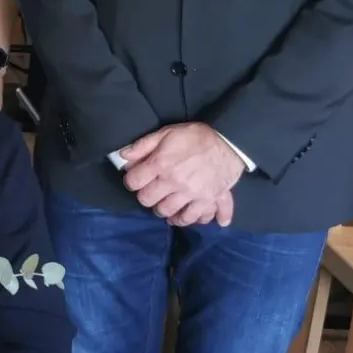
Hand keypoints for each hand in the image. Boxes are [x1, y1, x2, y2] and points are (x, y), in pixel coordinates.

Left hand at [120, 122, 245, 221]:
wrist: (230, 142)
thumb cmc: (195, 136)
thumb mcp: (166, 133)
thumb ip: (143, 145)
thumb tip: (123, 155)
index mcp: (161, 165)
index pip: (134, 183)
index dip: (132, 181)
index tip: (137, 178)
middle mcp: (175, 184)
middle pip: (150, 202)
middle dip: (147, 198)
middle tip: (152, 191)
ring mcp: (193, 195)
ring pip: (171, 215)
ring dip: (166, 212)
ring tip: (168, 204)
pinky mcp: (211, 200)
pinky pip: (200, 218)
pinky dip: (195, 220)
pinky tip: (191, 215)